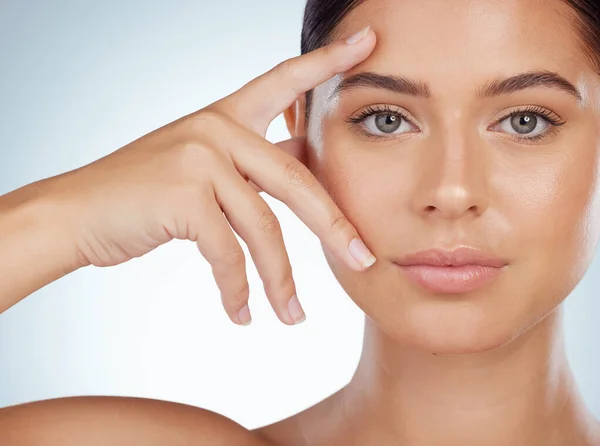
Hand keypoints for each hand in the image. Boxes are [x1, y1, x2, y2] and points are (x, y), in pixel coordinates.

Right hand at [55, 25, 376, 325]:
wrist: (75, 213)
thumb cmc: (142, 193)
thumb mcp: (199, 163)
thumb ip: (249, 162)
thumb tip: (301, 153)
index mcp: (224, 115)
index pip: (284, 81)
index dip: (327, 61)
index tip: (369, 41)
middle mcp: (216, 129)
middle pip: (297, 178)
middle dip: (335, 226)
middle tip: (364, 260)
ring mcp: (200, 159)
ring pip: (264, 227)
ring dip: (280, 280)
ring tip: (292, 315)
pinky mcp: (184, 196)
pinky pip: (229, 253)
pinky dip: (238, 290)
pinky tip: (240, 314)